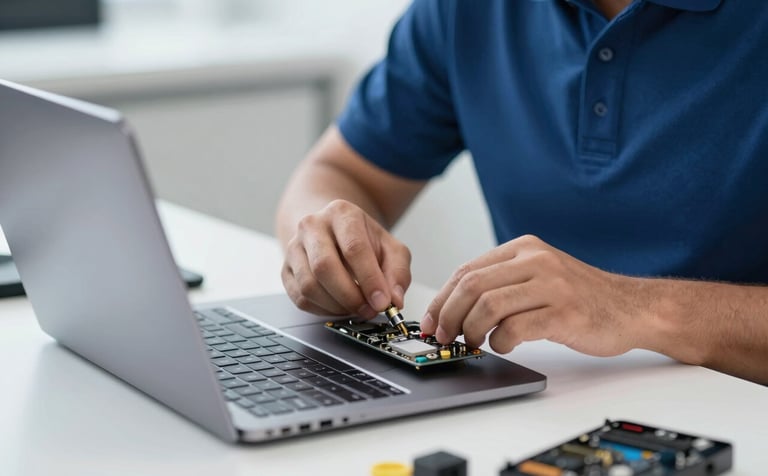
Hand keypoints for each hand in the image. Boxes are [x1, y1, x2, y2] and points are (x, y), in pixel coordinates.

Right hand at [282, 199, 411, 318]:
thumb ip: (397, 273)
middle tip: (368, 310)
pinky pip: (300, 298)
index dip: (369, 279)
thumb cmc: (363, 240)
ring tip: (356, 307)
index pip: (353, 248)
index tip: (382, 301)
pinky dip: (322, 310)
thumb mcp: (391, 249)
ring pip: (309, 286)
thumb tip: (393, 300)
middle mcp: (312, 226)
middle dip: (350, 296)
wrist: (334, 232)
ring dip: (336, 306)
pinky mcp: (285, 269)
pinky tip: (338, 306)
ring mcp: (294, 247)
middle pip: (325, 267)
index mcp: (341, 213)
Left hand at [420, 235, 643, 356]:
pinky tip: (503, 345)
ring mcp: (552, 285)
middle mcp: (536, 260)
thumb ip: (502, 282)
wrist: (632, 308)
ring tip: (472, 343)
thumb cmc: (580, 297)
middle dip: (448, 315)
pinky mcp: (564, 312)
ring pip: (489, 305)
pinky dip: (500, 342)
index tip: (431, 321)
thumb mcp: (539, 275)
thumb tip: (452, 307)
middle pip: (472, 286)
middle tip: (443, 337)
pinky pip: (516, 328)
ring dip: (470, 330)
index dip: (441, 299)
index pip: (467, 270)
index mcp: (524, 247)